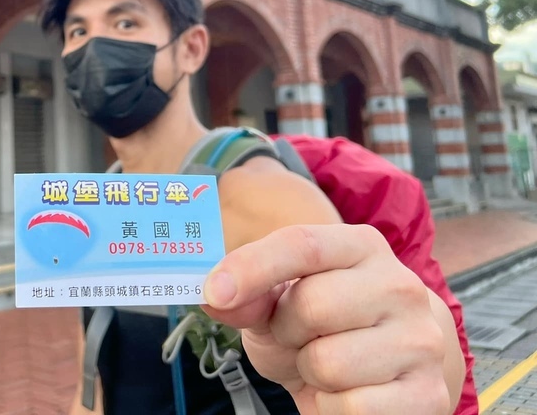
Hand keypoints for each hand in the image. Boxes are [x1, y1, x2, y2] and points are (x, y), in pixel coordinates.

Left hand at [201, 224, 450, 414]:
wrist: (388, 369)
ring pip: (328, 363)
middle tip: (299, 337)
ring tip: (326, 362)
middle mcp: (400, 286)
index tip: (214, 291)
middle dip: (288, 331)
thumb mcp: (279, 303)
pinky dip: (332, 408)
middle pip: (311, 306)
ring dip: (310, 372)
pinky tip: (347, 393)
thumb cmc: (324, 326)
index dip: (252, 266)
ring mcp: (421, 340)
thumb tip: (213, 295)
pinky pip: (353, 408)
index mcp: (362, 247)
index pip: (302, 244)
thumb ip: (247, 295)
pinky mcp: (428, 395)